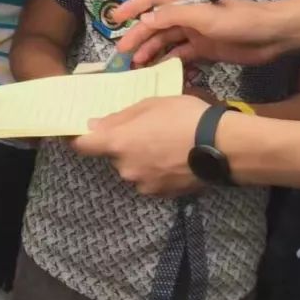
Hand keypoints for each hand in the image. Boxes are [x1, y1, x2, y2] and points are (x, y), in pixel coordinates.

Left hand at [74, 95, 207, 196]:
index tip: (79, 132)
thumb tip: (95, 125)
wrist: (221, 147)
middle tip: (148, 130)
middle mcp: (124, 168)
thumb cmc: (184, 117)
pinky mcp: (161, 195)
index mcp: (117, 143)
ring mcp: (142, 184)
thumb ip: (120, 117)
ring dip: (142, 158)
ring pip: (134, 168)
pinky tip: (176, 159)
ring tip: (167, 145)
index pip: (82, 146)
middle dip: (125, 145)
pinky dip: (158, 170)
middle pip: (114, 156)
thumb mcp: (152, 105)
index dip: (78, 138)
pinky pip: (150, 180)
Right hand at [113, 0, 286, 67]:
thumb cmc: (242, 20)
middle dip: (138, 36)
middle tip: (122, 53)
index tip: (114, 18)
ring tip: (137, 66)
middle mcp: (190, 13)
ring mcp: (197, 32)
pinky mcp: (206, 48)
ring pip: (167, 41)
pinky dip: (169, 61)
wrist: (273, 36)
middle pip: (157, 23)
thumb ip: (175, 15)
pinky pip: (181, 54)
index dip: (133, 6)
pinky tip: (159, 71)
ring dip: (151, 51)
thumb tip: (145, 20)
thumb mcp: (206, 16)